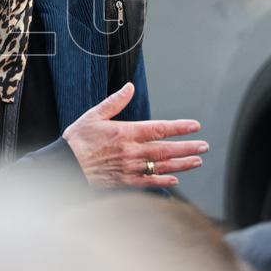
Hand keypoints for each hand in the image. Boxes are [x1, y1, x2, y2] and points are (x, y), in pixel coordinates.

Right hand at [62, 83, 207, 188]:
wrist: (65, 164)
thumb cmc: (78, 139)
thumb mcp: (94, 115)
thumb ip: (115, 102)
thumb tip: (130, 87)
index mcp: (126, 132)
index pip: (159, 128)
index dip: (179, 127)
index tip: (195, 126)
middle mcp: (132, 151)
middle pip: (166, 149)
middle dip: (187, 147)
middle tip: (204, 147)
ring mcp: (130, 168)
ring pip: (161, 167)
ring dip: (181, 164)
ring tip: (196, 162)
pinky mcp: (124, 181)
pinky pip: (148, 183)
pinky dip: (163, 181)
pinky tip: (175, 179)